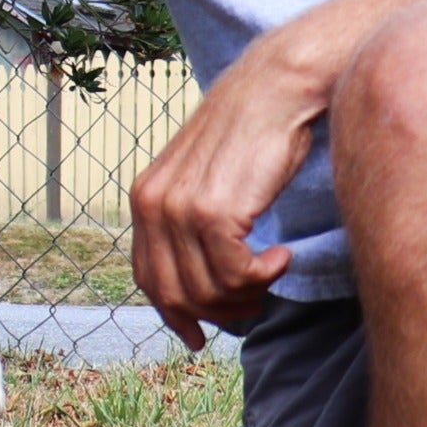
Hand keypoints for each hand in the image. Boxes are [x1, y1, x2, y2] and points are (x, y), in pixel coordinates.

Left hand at [129, 26, 333, 347]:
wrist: (274, 90)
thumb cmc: (252, 135)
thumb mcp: (204, 180)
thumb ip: (192, 224)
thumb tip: (201, 283)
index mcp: (145, 199)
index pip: (148, 278)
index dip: (174, 314)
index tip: (199, 336)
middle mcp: (152, 205)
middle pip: (176, 295)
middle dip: (217, 312)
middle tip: (253, 305)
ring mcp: (180, 209)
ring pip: (207, 290)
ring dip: (246, 295)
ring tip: (270, 272)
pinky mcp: (214, 212)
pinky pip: (235, 275)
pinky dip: (263, 276)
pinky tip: (281, 256)